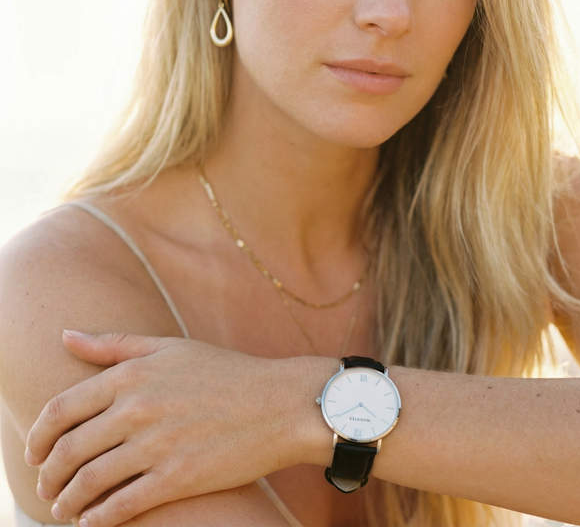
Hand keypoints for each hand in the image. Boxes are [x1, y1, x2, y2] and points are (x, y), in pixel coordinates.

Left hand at [25, 332, 307, 526]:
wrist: (279, 403)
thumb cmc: (226, 373)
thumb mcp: (170, 348)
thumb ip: (114, 344)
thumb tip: (65, 336)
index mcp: (133, 374)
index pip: (61, 410)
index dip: (38, 436)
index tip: (35, 452)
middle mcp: (139, 408)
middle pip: (67, 450)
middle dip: (48, 475)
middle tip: (47, 487)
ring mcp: (157, 444)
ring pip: (88, 482)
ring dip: (67, 501)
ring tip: (64, 507)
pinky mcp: (177, 478)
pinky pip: (120, 507)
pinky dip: (96, 519)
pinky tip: (92, 521)